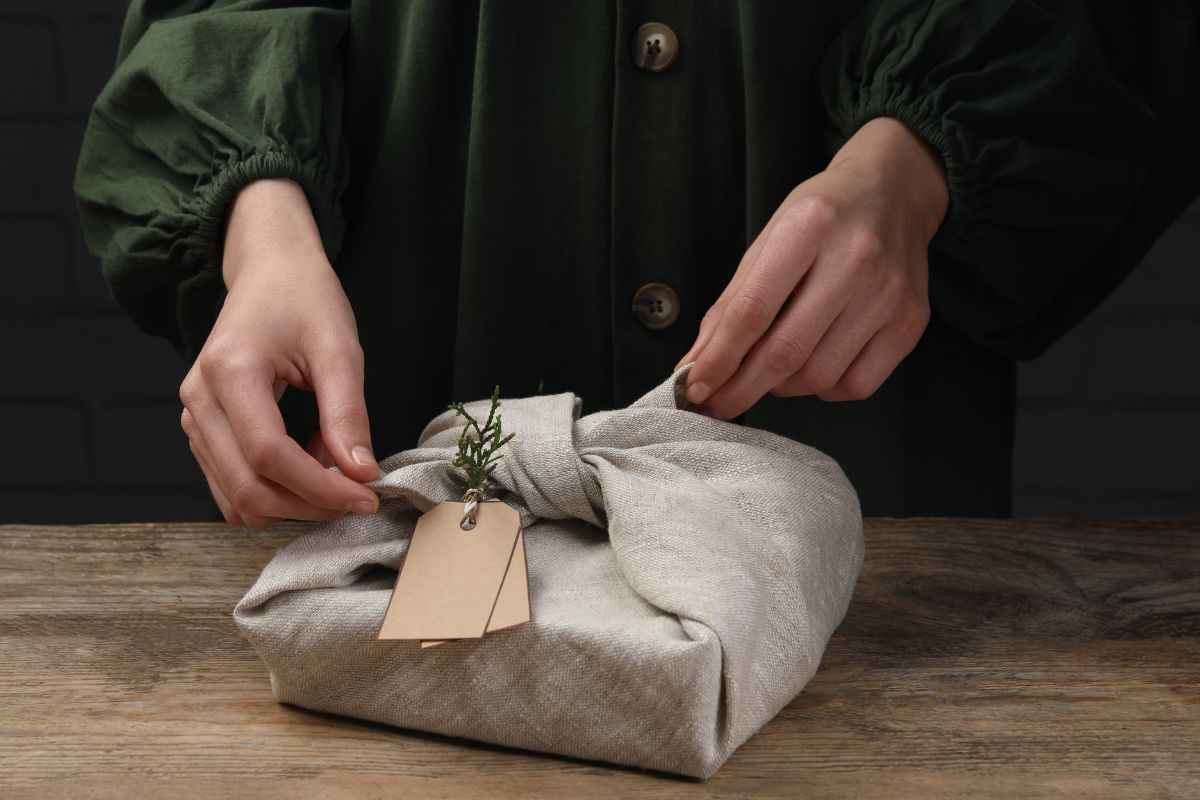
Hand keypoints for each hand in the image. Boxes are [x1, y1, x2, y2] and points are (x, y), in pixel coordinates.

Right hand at [180, 178, 379, 529]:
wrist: (270, 271)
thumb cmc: (305, 299)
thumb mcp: (339, 348)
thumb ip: (348, 413)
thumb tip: (360, 474)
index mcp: (230, 370)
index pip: (269, 455)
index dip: (320, 488)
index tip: (367, 496)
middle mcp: (199, 398)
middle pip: (247, 486)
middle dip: (307, 505)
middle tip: (358, 498)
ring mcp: (193, 416)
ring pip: (236, 495)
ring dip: (291, 504)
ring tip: (336, 477)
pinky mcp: (201, 428)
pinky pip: (231, 483)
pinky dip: (273, 491)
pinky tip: (310, 467)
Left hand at [676, 117, 948, 418]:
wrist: (895, 193)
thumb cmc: (821, 219)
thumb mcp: (769, 241)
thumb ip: (731, 303)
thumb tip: (698, 364)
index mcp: (808, 228)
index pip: (752, 311)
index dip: (719, 358)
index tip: (695, 388)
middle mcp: (855, 259)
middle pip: (786, 351)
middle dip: (741, 389)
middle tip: (716, 405)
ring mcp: (889, 293)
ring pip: (819, 376)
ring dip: (781, 387)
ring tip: (769, 371)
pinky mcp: (911, 321)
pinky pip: (857, 385)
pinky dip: (823, 390)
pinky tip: (813, 367)